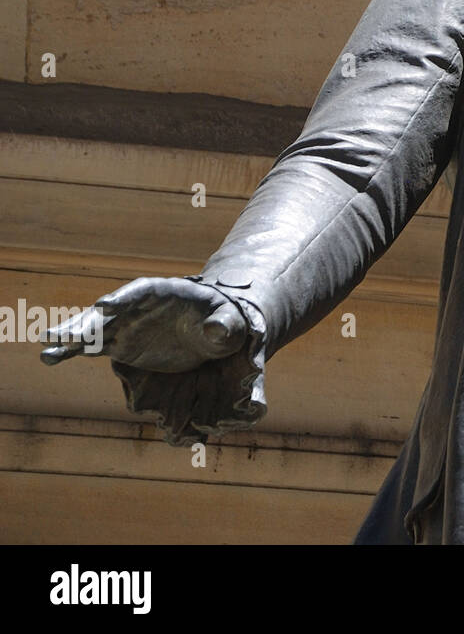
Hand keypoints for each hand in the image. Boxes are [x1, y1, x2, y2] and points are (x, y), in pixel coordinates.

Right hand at [40, 277, 248, 373]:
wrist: (216, 333)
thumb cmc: (225, 321)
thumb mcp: (231, 323)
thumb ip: (223, 326)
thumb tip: (216, 332)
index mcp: (167, 292)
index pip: (142, 291)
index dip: (123, 297)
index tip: (106, 305)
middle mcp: (141, 307)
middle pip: (111, 311)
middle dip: (89, 321)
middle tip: (63, 334)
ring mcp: (128, 325)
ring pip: (95, 329)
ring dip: (72, 337)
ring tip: (48, 349)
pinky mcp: (121, 345)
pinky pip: (94, 347)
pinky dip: (73, 351)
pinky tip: (51, 357)